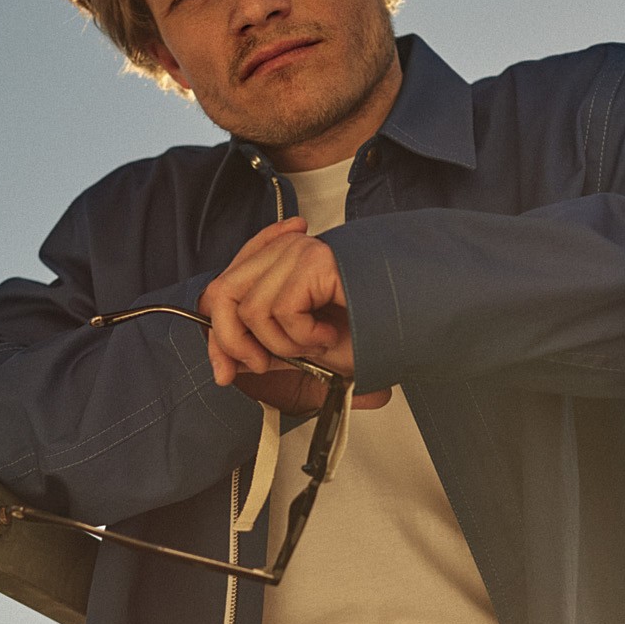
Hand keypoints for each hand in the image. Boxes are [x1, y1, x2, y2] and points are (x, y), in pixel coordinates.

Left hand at [199, 217, 390, 410]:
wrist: (407, 325)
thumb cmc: (365, 331)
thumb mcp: (301, 347)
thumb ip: (264, 348)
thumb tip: (227, 364)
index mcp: (277, 265)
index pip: (222, 290)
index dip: (217, 334)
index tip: (225, 373)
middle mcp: (284, 251)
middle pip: (223, 293)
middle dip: (234, 341)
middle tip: (265, 365)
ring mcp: (298, 252)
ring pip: (252, 308)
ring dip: (283, 342)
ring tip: (316, 343)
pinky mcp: (314, 260)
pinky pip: (282, 309)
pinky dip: (303, 335)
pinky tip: (329, 334)